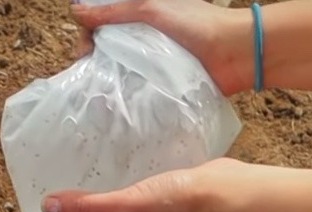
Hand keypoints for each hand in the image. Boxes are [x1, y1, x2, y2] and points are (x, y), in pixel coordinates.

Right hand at [71, 0, 252, 95]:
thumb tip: (75, 12)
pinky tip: (113, 101)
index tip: (83, 50)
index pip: (102, 21)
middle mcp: (143, 38)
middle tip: (87, 70)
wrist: (235, 54)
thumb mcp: (151, 10)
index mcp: (140, 15)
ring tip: (97, 90)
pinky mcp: (160, 84)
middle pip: (106, 46)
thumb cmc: (196, 25)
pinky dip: (124, 94)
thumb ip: (113, 12)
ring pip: (118, 68)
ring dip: (106, 77)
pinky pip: (136, 88)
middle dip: (92, 57)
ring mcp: (151, 62)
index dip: (88, 33)